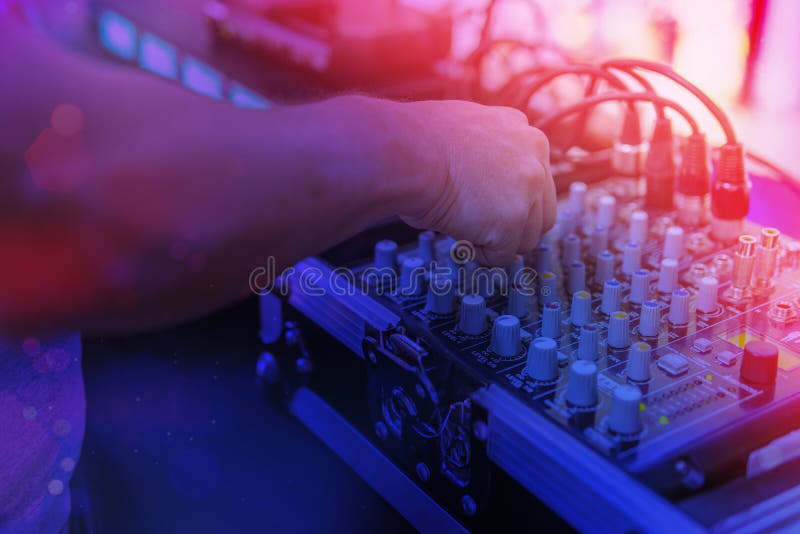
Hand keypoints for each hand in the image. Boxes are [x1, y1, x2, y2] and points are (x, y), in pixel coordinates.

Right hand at [394, 100, 555, 265]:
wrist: (405, 152)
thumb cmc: (415, 142)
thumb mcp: (463, 131)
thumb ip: (485, 152)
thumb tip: (480, 179)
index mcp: (521, 130)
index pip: (534, 176)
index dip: (511, 197)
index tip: (491, 207)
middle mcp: (534, 156)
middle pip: (541, 209)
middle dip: (515, 225)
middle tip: (483, 229)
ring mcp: (528, 189)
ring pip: (527, 236)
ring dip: (499, 241)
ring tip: (466, 231)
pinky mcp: (513, 220)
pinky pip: (504, 254)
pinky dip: (483, 255)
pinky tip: (461, 239)